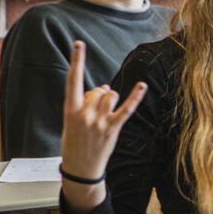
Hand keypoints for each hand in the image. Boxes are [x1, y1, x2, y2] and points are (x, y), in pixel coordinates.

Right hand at [60, 41, 144, 183]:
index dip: (76, 61)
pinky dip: (135, 97)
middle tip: (94, 112)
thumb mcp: (72, 121)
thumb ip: (86, 102)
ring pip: (110, 95)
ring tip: (104, 112)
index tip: (79, 44)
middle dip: (98, 95)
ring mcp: (99, 122)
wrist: (80, 169)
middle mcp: (84, 114)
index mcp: (70, 111)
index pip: (72, 81)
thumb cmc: (75, 142)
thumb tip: (104, 87)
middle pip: (98, 89)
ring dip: (110, 99)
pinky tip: (142, 86)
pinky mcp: (112, 128)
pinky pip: (126, 109)